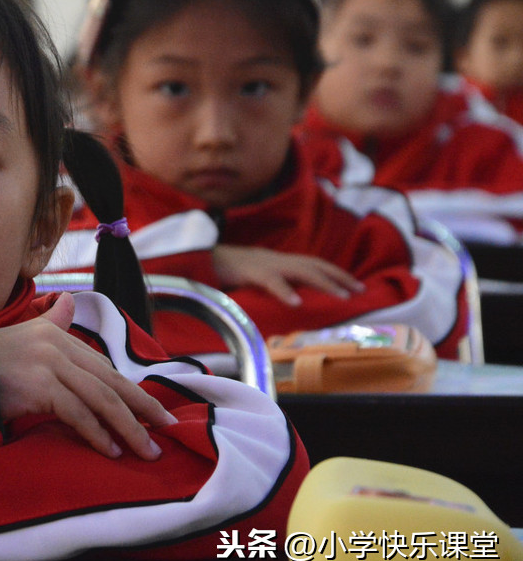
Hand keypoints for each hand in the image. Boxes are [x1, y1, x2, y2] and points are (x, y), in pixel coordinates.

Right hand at [0, 292, 176, 460]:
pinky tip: (111, 450)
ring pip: (101, 399)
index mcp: (56, 335)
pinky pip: (77, 413)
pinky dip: (97, 434)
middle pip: (110, 381)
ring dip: (128, 428)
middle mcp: (57, 345)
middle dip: (143, 406)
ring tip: (146, 450)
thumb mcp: (23, 335)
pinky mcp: (39, 386)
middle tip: (167, 428)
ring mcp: (49, 364)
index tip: (152, 411)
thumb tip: (69, 302)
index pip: (103, 367)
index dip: (130, 390)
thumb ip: (51, 322)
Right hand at [213, 244, 364, 306]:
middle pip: (315, 265)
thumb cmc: (228, 271)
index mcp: (279, 261)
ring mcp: (264, 263)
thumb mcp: (257, 276)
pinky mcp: (249, 270)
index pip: (314, 264)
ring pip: (301, 270)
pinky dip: (285, 291)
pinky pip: (271, 280)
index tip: (358, 286)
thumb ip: (276, 282)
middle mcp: (276, 259)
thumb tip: (297, 297)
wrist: (200, 258)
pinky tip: (297, 302)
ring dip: (324, 283)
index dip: (336, 273)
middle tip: (360, 291)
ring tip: (342, 297)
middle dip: (339, 277)